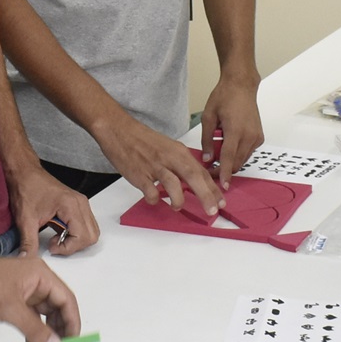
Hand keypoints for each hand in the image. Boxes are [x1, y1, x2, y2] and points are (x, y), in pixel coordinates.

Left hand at [0, 248, 81, 341]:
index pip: (66, 298)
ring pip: (42, 311)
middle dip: (59, 326)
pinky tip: (30, 341)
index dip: (72, 320)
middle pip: (57, 305)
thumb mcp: (11, 309)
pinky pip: (28, 314)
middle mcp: (35, 280)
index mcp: (41, 274)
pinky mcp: (9, 297)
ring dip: (45, 329)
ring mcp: (22, 289)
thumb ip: (35, 329)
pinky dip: (32, 327)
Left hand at [7, 165, 99, 256]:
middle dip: (74, 246)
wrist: (24, 173)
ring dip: (76, 240)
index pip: (82, 237)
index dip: (67, 248)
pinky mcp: (78, 204)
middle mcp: (80, 203)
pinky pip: (86, 225)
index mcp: (70, 205)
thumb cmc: (26, 189)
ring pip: (91, 231)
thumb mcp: (25, 219)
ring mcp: (81, 203)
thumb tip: (27, 259)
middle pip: (91, 236)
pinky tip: (59, 230)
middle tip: (55, 243)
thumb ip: (28, 242)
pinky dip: (76, 233)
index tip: (52, 246)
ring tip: (56, 237)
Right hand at [94, 111, 221, 211]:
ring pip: (173, 184)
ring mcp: (154, 166)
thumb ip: (182, 164)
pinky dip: (154, 199)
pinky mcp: (140, 174)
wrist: (119, 131)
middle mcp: (170, 158)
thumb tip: (195, 181)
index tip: (220, 201)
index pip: (201, 171)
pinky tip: (154, 199)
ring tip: (177, 207)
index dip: (213, 188)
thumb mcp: (169, 148)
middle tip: (212, 210)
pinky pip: (150, 192)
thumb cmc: (143, 141)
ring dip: (179, 200)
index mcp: (179, 151)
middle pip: (193, 177)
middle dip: (206, 195)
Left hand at [197, 74, 264, 187]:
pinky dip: (238, 154)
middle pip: (237, 162)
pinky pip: (248, 152)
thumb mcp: (208, 117)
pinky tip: (229, 146)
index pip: (229, 158)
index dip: (224, 173)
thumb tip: (207, 159)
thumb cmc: (224, 97)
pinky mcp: (259, 137)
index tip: (222, 186)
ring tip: (217, 155)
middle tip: (210, 170)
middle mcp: (249, 135)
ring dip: (231, 162)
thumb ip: (207, 140)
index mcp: (235, 130)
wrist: (242, 85)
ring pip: (243, 159)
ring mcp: (256, 137)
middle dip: (224, 170)